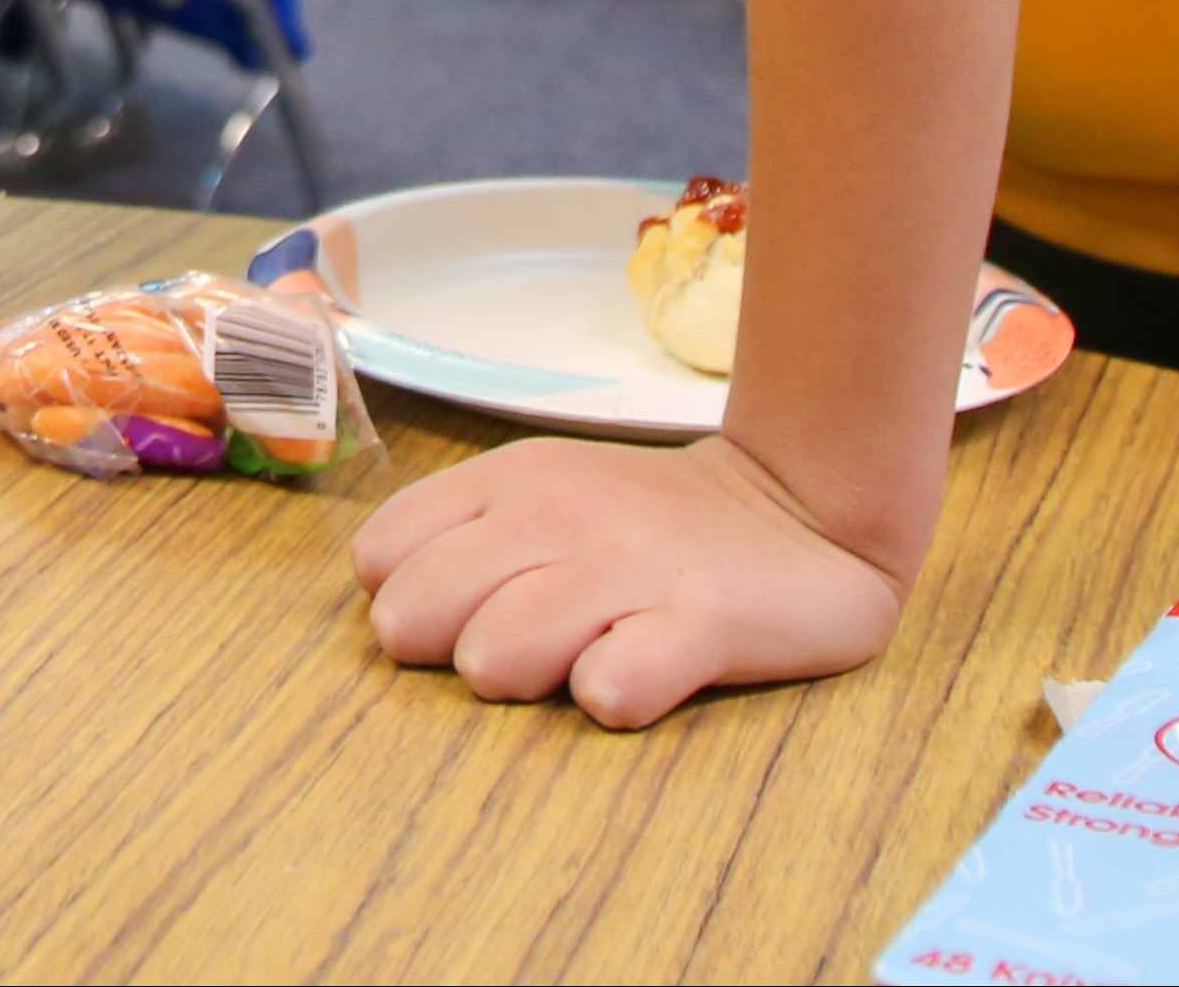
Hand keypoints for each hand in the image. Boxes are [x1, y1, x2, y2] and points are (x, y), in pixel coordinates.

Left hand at [351, 429, 904, 726]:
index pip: (381, 554)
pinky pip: (614, 685)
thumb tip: (387, 608)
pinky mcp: (702, 622)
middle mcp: (551, 516)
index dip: (398, 602)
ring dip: (518, 680)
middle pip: (419, 612)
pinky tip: (631, 680)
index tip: (448, 618)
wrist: (797, 507)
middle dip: (440, 653)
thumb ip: (462, 536)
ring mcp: (625, 568)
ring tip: (569, 667)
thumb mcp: (539, 495)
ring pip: (498, 652)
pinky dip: (611, 697)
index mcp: (503, 482)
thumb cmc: (643, 521)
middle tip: (503, 656)